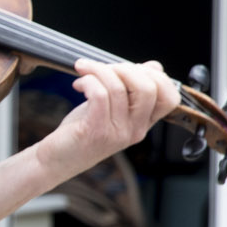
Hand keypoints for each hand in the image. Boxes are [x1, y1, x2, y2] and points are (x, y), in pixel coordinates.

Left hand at [36, 59, 180, 177]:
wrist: (57, 159)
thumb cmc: (83, 129)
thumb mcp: (112, 108)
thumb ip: (132, 90)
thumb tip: (152, 66)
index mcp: (143, 123)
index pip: (170, 98)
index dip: (155, 76)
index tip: (129, 69)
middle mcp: (135, 130)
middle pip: (149, 88)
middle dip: (126, 68)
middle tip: (104, 68)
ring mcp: (117, 133)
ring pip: (119, 87)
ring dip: (98, 70)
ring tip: (84, 71)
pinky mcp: (96, 131)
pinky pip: (99, 94)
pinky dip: (88, 81)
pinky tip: (78, 84)